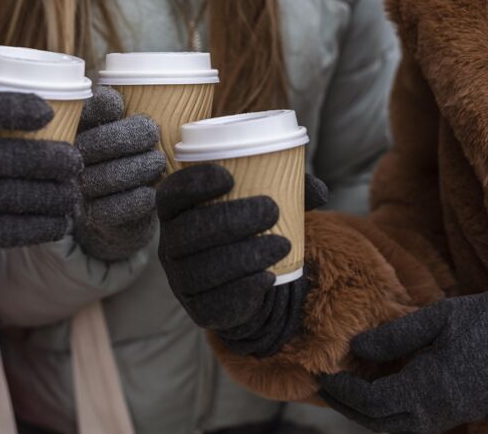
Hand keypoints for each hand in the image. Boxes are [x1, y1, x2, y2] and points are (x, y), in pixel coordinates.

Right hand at [0, 91, 82, 291]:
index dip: (11, 108)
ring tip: (73, 195)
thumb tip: (63, 113)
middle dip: (46, 160)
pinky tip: (60, 224)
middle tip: (76, 162)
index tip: (47, 112)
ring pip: (7, 196)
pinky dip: (38, 227)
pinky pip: (3, 230)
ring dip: (50, 197)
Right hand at [73, 87, 165, 260]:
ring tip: (157, 163)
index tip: (120, 106)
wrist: (127, 208)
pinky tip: (150, 192)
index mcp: (78, 130)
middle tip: (154, 136)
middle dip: (129, 137)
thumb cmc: (131, 156)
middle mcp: (72, 160)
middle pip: (94, 144)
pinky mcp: (94, 217)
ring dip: (139, 167)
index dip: (99, 107)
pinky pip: (115, 208)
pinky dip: (138, 199)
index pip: (83, 112)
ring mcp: (80, 190)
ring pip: (107, 176)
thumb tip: (114, 101)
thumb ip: (123, 113)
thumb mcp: (129, 130)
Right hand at [156, 164, 327, 356]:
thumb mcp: (264, 205)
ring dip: (244, 255)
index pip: (172, 194)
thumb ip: (288, 190)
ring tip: (282, 245)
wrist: (248, 284)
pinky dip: (244, 289)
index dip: (194, 184)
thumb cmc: (250, 232)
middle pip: (188, 232)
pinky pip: (213, 302)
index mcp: (177, 212)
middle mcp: (169, 245)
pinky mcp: (196, 309)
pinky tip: (269, 276)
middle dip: (229, 219)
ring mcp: (179, 280)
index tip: (229, 177)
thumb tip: (318, 190)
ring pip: (201, 269)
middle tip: (271, 210)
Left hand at [319, 292, 487, 432]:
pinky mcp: (452, 414)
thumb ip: (395, 335)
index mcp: (429, 387)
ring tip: (342, 389)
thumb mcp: (438, 318)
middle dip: (346, 406)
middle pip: (377, 421)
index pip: (372, 402)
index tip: (325, 375)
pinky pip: (408, 422)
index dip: (344, 392)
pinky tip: (373, 392)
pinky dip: (384, 412)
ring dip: (363, 412)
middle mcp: (435, 411)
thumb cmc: (486, 323)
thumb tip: (356, 347)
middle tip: (324, 385)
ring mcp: (445, 417)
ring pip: (392, 426)